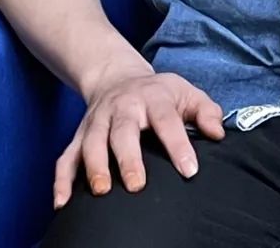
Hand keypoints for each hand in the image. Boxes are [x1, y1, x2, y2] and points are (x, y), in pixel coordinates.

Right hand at [53, 67, 224, 208]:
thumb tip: (218, 133)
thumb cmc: (158, 93)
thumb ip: (206, 111)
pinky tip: (62, 203)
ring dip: (94, 166)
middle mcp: (123, 108)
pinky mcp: (78, 136)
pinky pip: (65, 157)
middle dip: (128, 157)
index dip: (178, 144)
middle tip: (137, 185)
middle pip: (123, 130)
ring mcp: (97, 122)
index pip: (166, 120)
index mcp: (153, 97)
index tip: (189, 170)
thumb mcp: (186, 93)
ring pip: (91, 142)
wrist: (116, 77)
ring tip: (102, 191)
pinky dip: (61, 179)